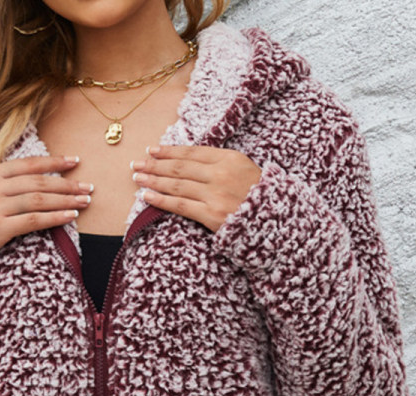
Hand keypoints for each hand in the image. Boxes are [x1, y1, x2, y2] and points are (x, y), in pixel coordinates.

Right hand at [0, 155, 93, 256]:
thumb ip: (5, 184)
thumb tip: (38, 179)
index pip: (27, 164)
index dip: (53, 162)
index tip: (74, 162)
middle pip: (37, 182)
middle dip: (66, 183)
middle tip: (88, 187)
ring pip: (38, 199)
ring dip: (65, 200)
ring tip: (84, 202)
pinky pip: (33, 220)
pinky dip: (55, 217)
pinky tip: (70, 216)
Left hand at [129, 145, 261, 232]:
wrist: (278, 223)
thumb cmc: (261, 198)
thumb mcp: (246, 171)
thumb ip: (222, 164)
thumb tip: (192, 162)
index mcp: (230, 158)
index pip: (192, 152)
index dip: (169, 151)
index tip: (153, 150)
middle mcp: (221, 174)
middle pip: (180, 167)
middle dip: (155, 164)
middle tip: (137, 163)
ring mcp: (215, 195)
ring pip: (177, 184)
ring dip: (153, 180)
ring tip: (137, 177)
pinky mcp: (212, 215)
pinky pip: (180, 205)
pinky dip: (161, 199)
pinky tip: (146, 196)